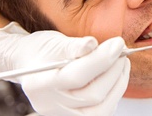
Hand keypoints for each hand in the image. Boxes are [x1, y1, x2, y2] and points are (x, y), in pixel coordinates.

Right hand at [0, 22, 129, 115]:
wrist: (30, 63)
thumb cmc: (41, 50)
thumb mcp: (53, 42)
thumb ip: (73, 46)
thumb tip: (92, 44)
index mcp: (39, 84)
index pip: (75, 76)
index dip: (101, 60)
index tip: (118, 44)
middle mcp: (49, 105)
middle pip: (91, 96)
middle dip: (113, 70)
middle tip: (121, 50)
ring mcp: (62, 113)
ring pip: (101, 109)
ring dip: (118, 83)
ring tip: (122, 62)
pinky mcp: (75, 115)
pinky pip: (101, 111)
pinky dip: (114, 93)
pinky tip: (116, 75)